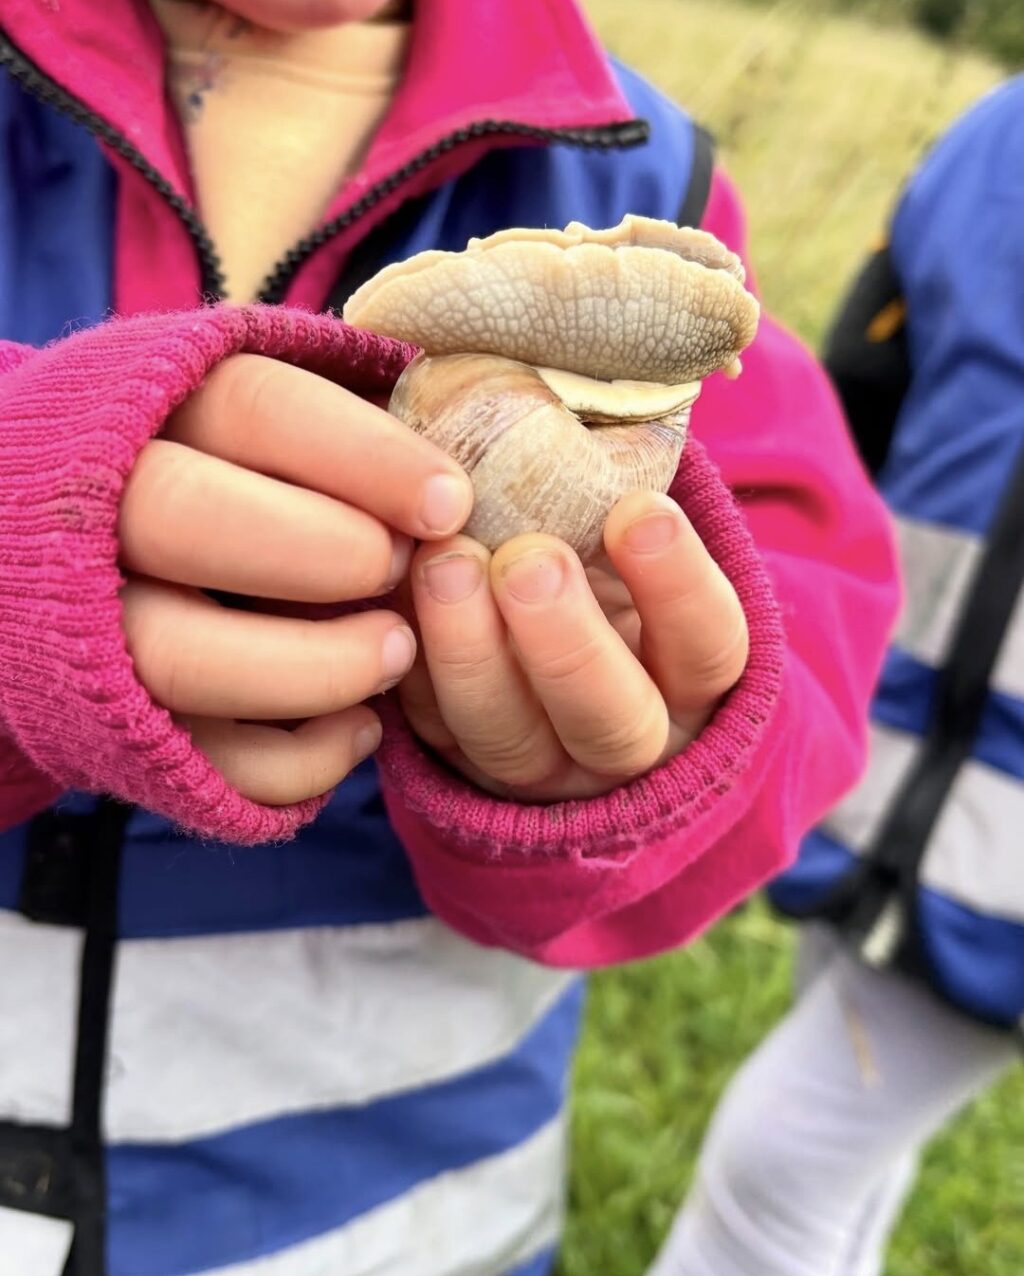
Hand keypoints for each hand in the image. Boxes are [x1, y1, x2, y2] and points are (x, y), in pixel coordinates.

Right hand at [118, 355, 471, 803]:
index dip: (364, 456)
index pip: (253, 408)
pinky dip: (296, 761)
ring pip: (176, 655)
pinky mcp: (115, 725)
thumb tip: (460, 457)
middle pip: (183, 514)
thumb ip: (345, 430)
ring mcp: (92, 625)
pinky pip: (198, 758)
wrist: (83, 562)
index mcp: (153, 409)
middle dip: (322, 550)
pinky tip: (362, 726)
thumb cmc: (225, 480)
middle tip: (400, 569)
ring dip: (313, 664)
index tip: (451, 501)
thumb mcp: (269, 426)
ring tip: (396, 652)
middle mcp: (99, 510)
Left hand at [399, 491, 748, 800]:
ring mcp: (539, 762)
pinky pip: (432, 729)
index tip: (637, 511)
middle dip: (567, 643)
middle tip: (527, 560)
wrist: (547, 638)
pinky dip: (409, 663)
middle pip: (611, 719)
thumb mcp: (628, 521)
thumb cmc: (600, 554)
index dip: (677, 587)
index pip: (708, 646)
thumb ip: (628, 469)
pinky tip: (393, 590)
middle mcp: (626, 736)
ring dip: (472, 654)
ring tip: (445, 563)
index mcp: (690, 675)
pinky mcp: (458, 758)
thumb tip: (622, 365)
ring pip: (511, 741)